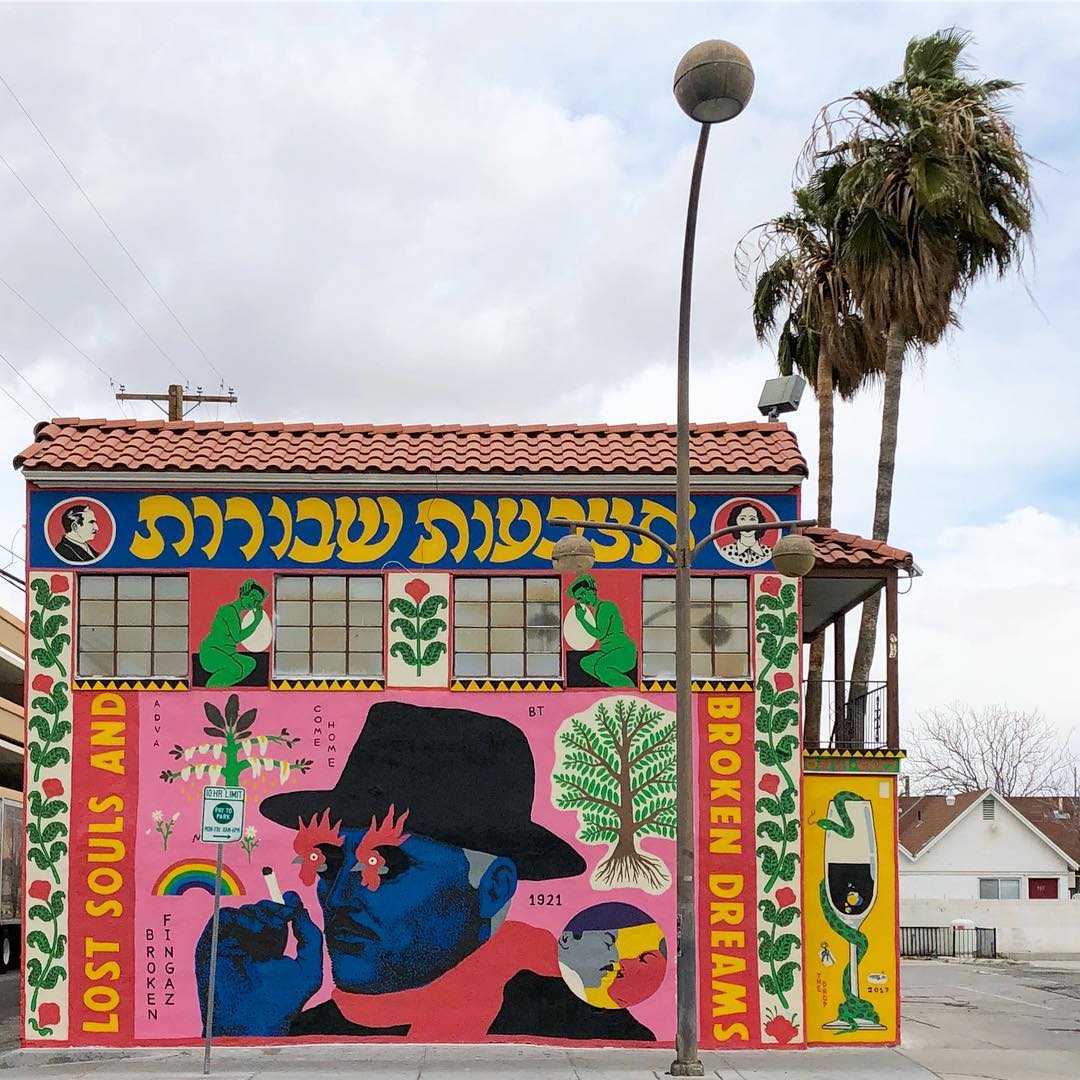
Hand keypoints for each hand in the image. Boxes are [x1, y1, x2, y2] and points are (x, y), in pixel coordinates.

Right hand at [195, 891, 322, 1035]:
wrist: (256, 1024)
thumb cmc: (283, 1002)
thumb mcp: (309, 967)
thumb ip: (311, 936)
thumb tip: (299, 907)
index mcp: (268, 948)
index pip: (275, 916)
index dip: (284, 907)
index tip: (292, 900)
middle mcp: (248, 945)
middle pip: (259, 910)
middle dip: (273, 908)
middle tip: (284, 916)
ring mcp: (230, 946)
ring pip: (242, 911)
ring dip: (259, 914)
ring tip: (269, 929)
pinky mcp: (212, 947)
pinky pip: (222, 919)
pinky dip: (240, 917)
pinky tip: (256, 931)